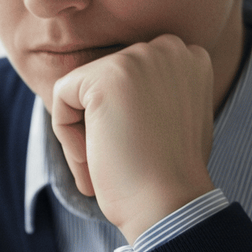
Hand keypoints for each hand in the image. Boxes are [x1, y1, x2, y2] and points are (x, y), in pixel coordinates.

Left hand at [49, 35, 216, 241]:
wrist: (170, 204)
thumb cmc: (171, 176)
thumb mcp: (176, 120)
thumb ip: (156, 93)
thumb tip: (119, 92)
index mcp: (190, 57)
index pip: (131, 76)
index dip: (126, 116)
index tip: (138, 151)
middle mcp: (169, 47)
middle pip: (104, 79)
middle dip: (101, 123)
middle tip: (119, 163)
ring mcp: (138, 58)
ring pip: (81, 89)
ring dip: (84, 132)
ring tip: (108, 164)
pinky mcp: (106, 76)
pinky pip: (61, 96)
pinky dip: (67, 134)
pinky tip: (95, 158)